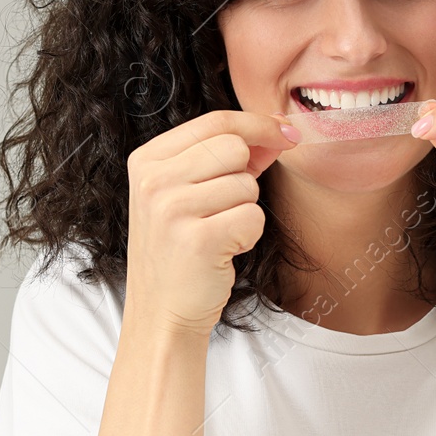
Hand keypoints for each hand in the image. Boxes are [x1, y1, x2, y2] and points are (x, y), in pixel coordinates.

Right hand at [126, 110, 299, 334]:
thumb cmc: (181, 252)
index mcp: (147, 160)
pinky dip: (249, 236)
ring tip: (217, 234)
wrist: (162, 313)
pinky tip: (223, 250)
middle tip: (225, 208)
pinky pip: (253, 217)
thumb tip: (280, 130)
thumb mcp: (190, 194)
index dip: (259, 124)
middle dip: (246, 176)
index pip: (215, 121)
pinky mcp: (197, 240)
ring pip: (247, 185)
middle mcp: (153, 180)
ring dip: (245, 211)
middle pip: (234, 147)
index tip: (287, 134)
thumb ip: (230, 159)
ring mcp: (171, 209)